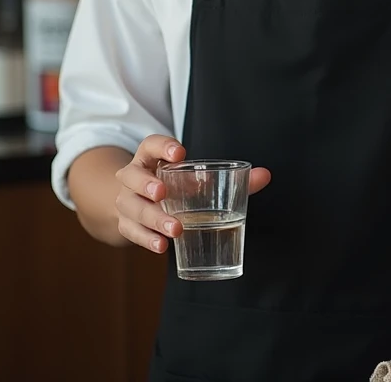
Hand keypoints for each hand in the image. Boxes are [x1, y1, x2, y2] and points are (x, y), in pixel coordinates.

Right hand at [115, 134, 270, 252]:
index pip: (150, 144)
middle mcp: (133, 176)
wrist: (138, 204)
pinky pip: (131, 232)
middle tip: (164, 192)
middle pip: (132, 176)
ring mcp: (126, 201)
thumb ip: (231, 177)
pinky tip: (162, 246)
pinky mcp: (126, 224)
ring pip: (132, 207)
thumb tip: (264, 176)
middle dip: (147, 184)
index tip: (180, 152)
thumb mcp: (196, 178)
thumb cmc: (176, 187)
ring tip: (175, 229)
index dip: (162, 146)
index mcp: (150, 157)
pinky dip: (146, 240)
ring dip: (153, 218)